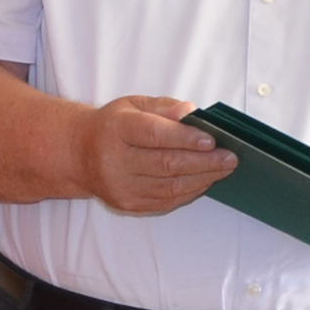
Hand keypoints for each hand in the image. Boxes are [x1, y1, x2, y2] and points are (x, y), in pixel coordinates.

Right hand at [74, 95, 237, 216]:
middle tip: (230, 157)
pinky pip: (165, 202)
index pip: (154, 136)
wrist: (79, 155)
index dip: (185, 139)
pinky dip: (189, 192)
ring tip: (224, 169)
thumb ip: (164, 107)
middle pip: (166, 165)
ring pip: (169, 187)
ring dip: (202, 179)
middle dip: (204, 162)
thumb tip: (191, 113)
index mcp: (116, 130)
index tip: (212, 140)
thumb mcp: (133, 105)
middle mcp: (114, 161)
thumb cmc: (113, 126)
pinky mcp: (127, 204)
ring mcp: (120, 187)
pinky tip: (205, 181)